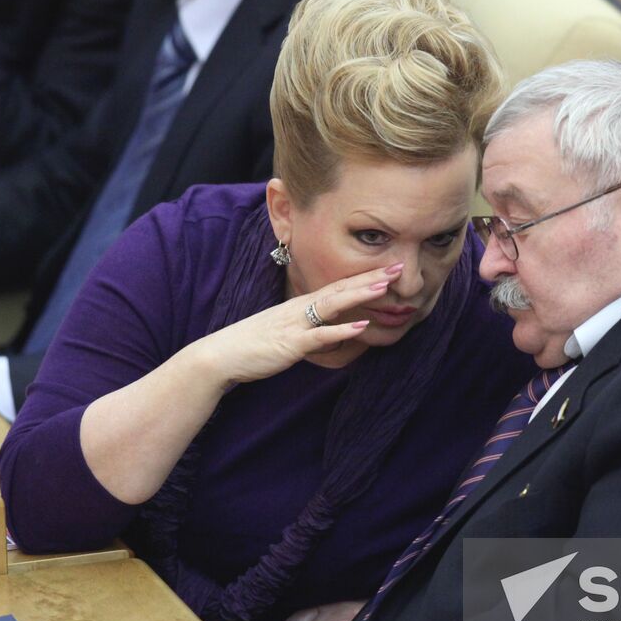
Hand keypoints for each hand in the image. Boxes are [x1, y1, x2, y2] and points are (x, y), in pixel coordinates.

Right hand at [189, 263, 401, 386]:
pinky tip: (362, 326)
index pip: (338, 286)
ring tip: (385, 285)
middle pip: (341, 288)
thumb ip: (311, 333)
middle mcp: (300, 309)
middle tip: (399, 265)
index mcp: (301, 306)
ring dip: (360, 294)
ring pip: (333, 305)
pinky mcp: (291, 344)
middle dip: (370, 277)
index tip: (389, 267)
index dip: (364, 276)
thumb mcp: (287, 334)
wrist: (221, 355)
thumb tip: (332, 336)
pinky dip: (342, 330)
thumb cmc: (253, 345)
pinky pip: (320, 335)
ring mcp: (296, 324)